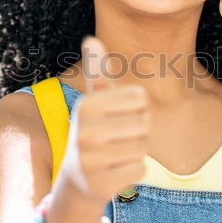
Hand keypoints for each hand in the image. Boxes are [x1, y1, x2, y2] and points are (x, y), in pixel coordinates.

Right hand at [58, 35, 149, 206]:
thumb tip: (91, 38)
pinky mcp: (99, 184)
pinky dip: (133, 172)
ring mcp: (89, 160)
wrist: (76, 180)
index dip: (137, 108)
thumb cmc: (94, 133)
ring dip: (136, 152)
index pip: (139, 97)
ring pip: (143, 147)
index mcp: (85, 105)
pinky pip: (139, 170)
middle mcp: (83, 132)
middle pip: (144, 122)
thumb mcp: (94, 102)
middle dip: (138, 131)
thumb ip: (97, 71)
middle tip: (116, 139)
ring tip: (114, 155)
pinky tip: (114, 172)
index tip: (117, 116)